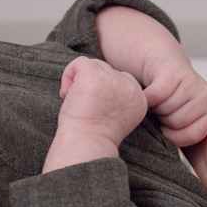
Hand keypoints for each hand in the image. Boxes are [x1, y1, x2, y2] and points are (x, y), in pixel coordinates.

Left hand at [42, 57, 147, 172]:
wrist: (86, 144)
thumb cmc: (95, 136)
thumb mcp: (116, 116)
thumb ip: (115, 97)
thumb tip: (98, 81)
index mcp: (140, 99)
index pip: (121, 80)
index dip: (103, 91)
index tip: (95, 111)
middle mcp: (131, 87)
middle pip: (107, 70)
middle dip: (92, 85)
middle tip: (84, 107)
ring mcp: (113, 79)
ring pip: (93, 65)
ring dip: (80, 81)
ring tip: (75, 101)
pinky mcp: (94, 74)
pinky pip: (78, 63)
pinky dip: (68, 75)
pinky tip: (66, 94)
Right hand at [141, 50, 206, 146]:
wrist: (162, 63)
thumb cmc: (170, 97)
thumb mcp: (183, 117)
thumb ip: (183, 134)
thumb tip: (173, 163)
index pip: (194, 136)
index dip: (175, 137)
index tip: (167, 128)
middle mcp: (205, 96)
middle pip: (177, 123)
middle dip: (163, 119)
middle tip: (161, 109)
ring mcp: (191, 83)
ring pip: (165, 110)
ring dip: (154, 108)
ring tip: (157, 101)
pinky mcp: (173, 73)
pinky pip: (155, 96)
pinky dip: (145, 98)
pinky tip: (146, 95)